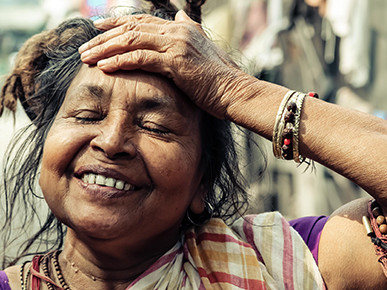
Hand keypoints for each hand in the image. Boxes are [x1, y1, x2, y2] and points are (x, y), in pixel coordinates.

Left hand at [79, 10, 242, 117]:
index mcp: (180, 28)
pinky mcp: (176, 62)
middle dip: (104, 37)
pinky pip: (141, 59)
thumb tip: (180, 17)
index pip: (141, 21)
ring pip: (132, 41)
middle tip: (85, 46)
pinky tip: (104, 67)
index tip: (98, 28)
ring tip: (86, 57)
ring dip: (106, 49)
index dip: (117, 23)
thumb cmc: (218, 78)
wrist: (234, 91)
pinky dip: (120, 61)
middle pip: (131, 28)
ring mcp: (176, 45)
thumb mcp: (202, 49)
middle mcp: (176, 31)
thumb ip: (189, 31)